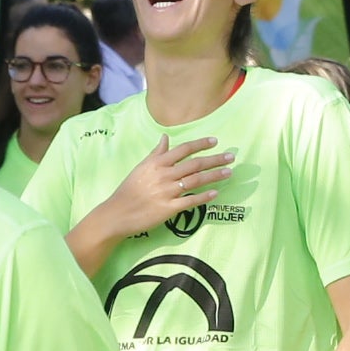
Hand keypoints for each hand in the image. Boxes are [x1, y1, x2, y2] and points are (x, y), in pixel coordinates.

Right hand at [87, 138, 233, 246]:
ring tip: (228, 172)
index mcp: (157, 163)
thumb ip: (156, 153)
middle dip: (215, 159)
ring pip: (196, 180)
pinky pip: (190, 201)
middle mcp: (163, 175)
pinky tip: (215, 194)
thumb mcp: (141, 167)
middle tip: (231, 157)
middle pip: (194, 164)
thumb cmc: (129, 190)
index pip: (183, 149)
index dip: (201, 144)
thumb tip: (165, 137)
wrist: (117, 213)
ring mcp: (166, 192)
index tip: (215, 141)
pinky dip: (203, 197)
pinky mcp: (168, 209)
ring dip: (214, 176)